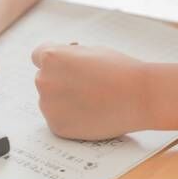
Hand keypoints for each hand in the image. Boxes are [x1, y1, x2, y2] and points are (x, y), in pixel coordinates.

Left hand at [32, 43, 150, 139]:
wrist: (140, 97)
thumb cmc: (119, 70)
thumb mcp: (91, 51)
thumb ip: (69, 56)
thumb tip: (59, 64)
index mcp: (51, 58)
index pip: (38, 56)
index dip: (53, 61)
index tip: (64, 66)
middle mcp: (44, 81)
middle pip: (43, 79)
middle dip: (59, 81)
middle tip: (86, 85)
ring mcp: (48, 106)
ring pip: (49, 101)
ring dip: (63, 100)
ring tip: (92, 100)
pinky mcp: (57, 127)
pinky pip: (58, 119)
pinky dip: (70, 118)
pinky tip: (91, 113)